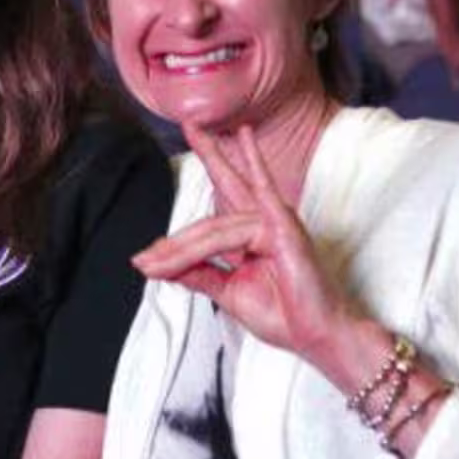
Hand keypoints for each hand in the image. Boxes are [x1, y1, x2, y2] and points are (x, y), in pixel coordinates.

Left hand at [132, 125, 356, 363]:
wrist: (314, 335)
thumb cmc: (282, 314)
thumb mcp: (228, 291)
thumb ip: (198, 273)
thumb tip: (160, 265)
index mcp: (249, 237)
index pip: (206, 228)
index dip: (172, 245)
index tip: (143, 262)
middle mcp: (262, 221)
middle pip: (228, 184)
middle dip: (209, 153)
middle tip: (189, 123)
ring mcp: (274, 222)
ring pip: (213, 229)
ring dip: (180, 249)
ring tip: (152, 263)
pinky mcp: (284, 228)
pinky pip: (244, 216)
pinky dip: (249, 170)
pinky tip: (244, 137)